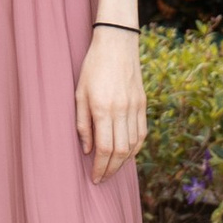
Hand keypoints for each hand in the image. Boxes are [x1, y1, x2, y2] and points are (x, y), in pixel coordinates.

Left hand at [75, 28, 143, 184]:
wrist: (117, 43)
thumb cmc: (92, 67)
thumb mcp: (79, 93)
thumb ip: (83, 124)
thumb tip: (88, 150)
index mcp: (103, 108)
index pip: (105, 149)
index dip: (100, 168)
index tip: (95, 178)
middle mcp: (122, 110)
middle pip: (121, 151)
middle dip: (112, 170)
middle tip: (102, 178)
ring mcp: (135, 107)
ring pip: (134, 145)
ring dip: (123, 162)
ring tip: (112, 169)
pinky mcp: (143, 103)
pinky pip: (142, 132)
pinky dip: (135, 147)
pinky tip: (127, 154)